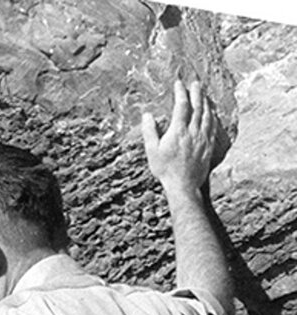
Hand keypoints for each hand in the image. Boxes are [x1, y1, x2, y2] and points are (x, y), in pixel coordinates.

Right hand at [142, 78, 221, 192]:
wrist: (183, 185)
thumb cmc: (165, 169)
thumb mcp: (152, 151)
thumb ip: (149, 131)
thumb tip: (147, 115)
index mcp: (178, 131)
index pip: (181, 105)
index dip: (180, 92)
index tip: (179, 84)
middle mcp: (193, 131)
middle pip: (197, 106)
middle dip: (196, 93)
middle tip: (195, 83)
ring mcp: (203, 138)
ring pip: (207, 115)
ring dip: (206, 102)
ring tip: (204, 95)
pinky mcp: (209, 146)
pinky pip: (213, 126)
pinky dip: (212, 116)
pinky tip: (212, 113)